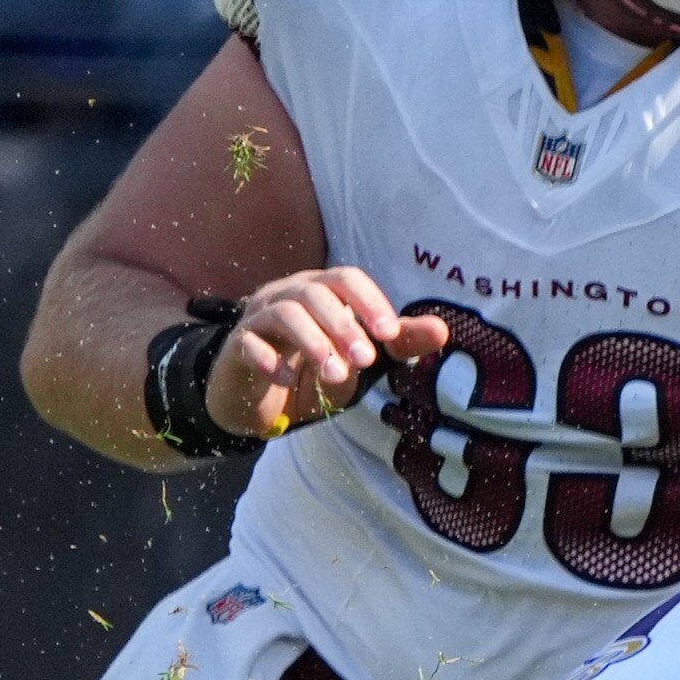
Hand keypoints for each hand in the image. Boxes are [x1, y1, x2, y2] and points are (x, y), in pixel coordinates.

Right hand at [212, 270, 449, 439]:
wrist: (263, 401)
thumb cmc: (318, 369)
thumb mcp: (363, 359)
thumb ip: (399, 343)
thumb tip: (443, 330)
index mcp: (322, 291)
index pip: (346, 278)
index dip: (369, 301)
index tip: (389, 335)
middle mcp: (288, 295)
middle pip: (314, 292)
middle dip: (344, 325)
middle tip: (366, 361)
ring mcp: (259, 317)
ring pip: (283, 312)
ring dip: (314, 344)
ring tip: (336, 376)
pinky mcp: (237, 345)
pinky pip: (249, 343)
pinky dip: (270, 361)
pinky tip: (288, 382)